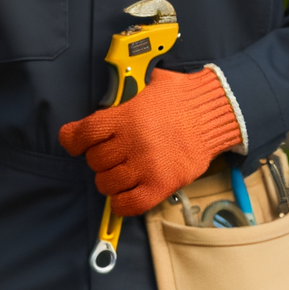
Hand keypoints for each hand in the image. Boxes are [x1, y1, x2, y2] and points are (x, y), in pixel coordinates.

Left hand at [59, 68, 242, 215]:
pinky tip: (124, 195)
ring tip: (120, 173)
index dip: (72, 140)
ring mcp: (146, 166)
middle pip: (94, 161)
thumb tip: (112, 90)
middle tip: (112, 156)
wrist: (215, 114)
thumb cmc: (182, 98)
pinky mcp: (162, 185)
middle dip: (98, 159)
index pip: (82, 135)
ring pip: (106, 184)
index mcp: (124, 117)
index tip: (75, 143)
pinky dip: (121, 203)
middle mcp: (132, 142)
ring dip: (109, 181)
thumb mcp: (149, 85)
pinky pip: (130, 204)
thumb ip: (125, 93)